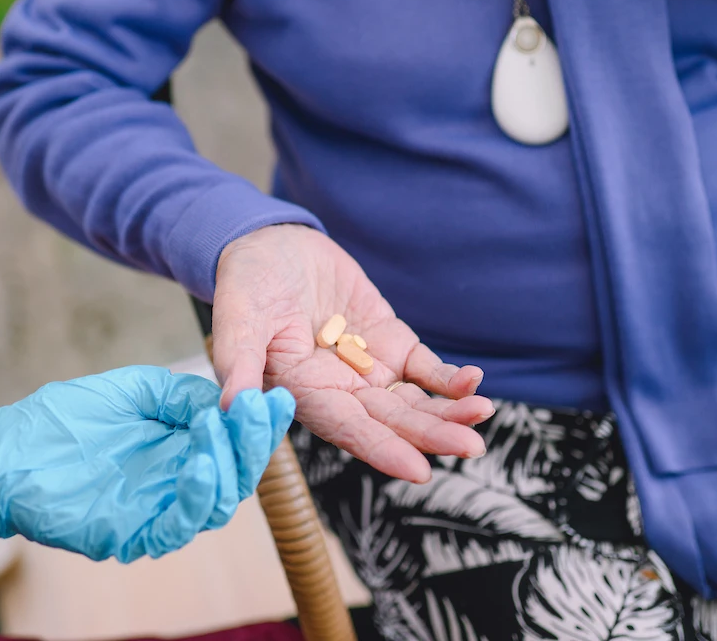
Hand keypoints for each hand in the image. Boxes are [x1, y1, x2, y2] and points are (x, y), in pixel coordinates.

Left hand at [0, 366, 294, 561]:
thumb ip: (180, 394)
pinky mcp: (134, 535)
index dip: (260, 420)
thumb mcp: (132, 390)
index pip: (235, 438)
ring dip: (228, 464)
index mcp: (183, 445)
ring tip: (218, 428)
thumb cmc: (63, 419)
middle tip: (258, 406)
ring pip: (219, 502)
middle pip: (238, 471)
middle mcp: (179, 480)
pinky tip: (199, 465)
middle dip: (253, 440)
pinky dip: (197, 498)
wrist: (3, 452)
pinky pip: (179, 527)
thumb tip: (227, 399)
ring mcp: (159, 509)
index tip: (277, 394)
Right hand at [213, 225, 493, 483]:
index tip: (419, 469)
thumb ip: (239, 362)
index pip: (348, 430)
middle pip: (392, 421)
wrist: (271, 247)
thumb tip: (234, 406)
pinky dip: (449, 379)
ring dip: (449, 412)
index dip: (383, 449)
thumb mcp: (236, 320)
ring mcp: (370, 367)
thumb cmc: (246, 286)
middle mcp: (341, 391)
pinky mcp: (391, 341)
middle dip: (432, 435)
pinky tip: (473, 382)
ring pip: (415, 401)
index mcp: (305, 394)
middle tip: (472, 447)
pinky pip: (425, 369)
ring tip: (482, 412)